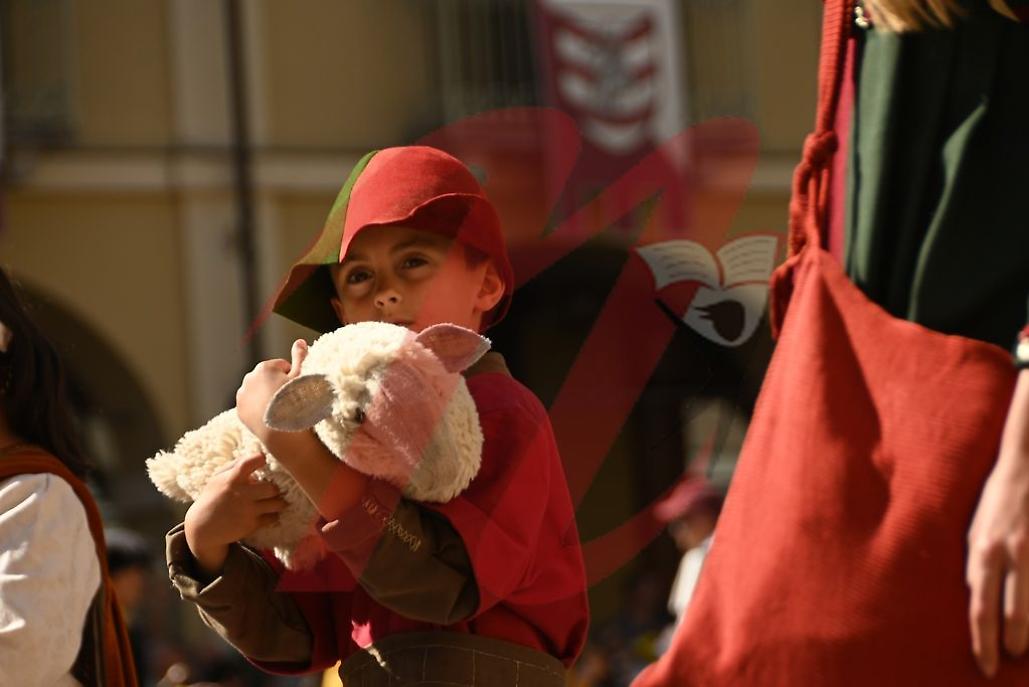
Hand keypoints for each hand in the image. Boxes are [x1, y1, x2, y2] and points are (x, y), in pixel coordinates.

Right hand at [183, 453, 286, 575]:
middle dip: (275, 488)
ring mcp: (247, 511)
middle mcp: (241, 494)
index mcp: (232, 479)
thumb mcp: (218, 478)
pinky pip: (273, 517)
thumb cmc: (213, 498)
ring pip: (277, 504)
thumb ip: (237, 465)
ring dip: (278, 502)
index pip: (249, 462)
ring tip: (275, 500)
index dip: (260, 458)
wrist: (203, 528)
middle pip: (272, 488)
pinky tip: (267, 512)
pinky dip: (273, 515)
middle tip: (273, 488)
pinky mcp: (251, 525)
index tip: (263, 460)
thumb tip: (258, 456)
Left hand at [236, 339, 307, 442]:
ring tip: (278, 409)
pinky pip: (251, 404)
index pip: (282, 367)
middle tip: (288, 400)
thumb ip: (301, 357)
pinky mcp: (239, 409)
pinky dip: (258, 408)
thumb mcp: (302, 377)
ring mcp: (242, 394)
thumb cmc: (295, 402)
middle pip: (268, 378)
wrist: (281, 432)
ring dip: (266, 396)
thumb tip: (300, 340)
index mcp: (265, 367)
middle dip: (277, 385)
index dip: (292, 377)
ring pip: (258, 391)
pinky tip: (269, 415)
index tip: (296, 389)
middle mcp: (249, 377)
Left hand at [967, 371, 1028, 676]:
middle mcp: (1008, 555)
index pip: (979, 610)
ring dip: (1028, 634)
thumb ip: (976, 563)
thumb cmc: (998, 500)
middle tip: (1006, 662)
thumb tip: (975, 596)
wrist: (1028, 464)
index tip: (985, 665)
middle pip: (1011, 616)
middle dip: (1010, 645)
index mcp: (982, 551)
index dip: (983, 642)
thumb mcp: (975, 528)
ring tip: (1023, 649)